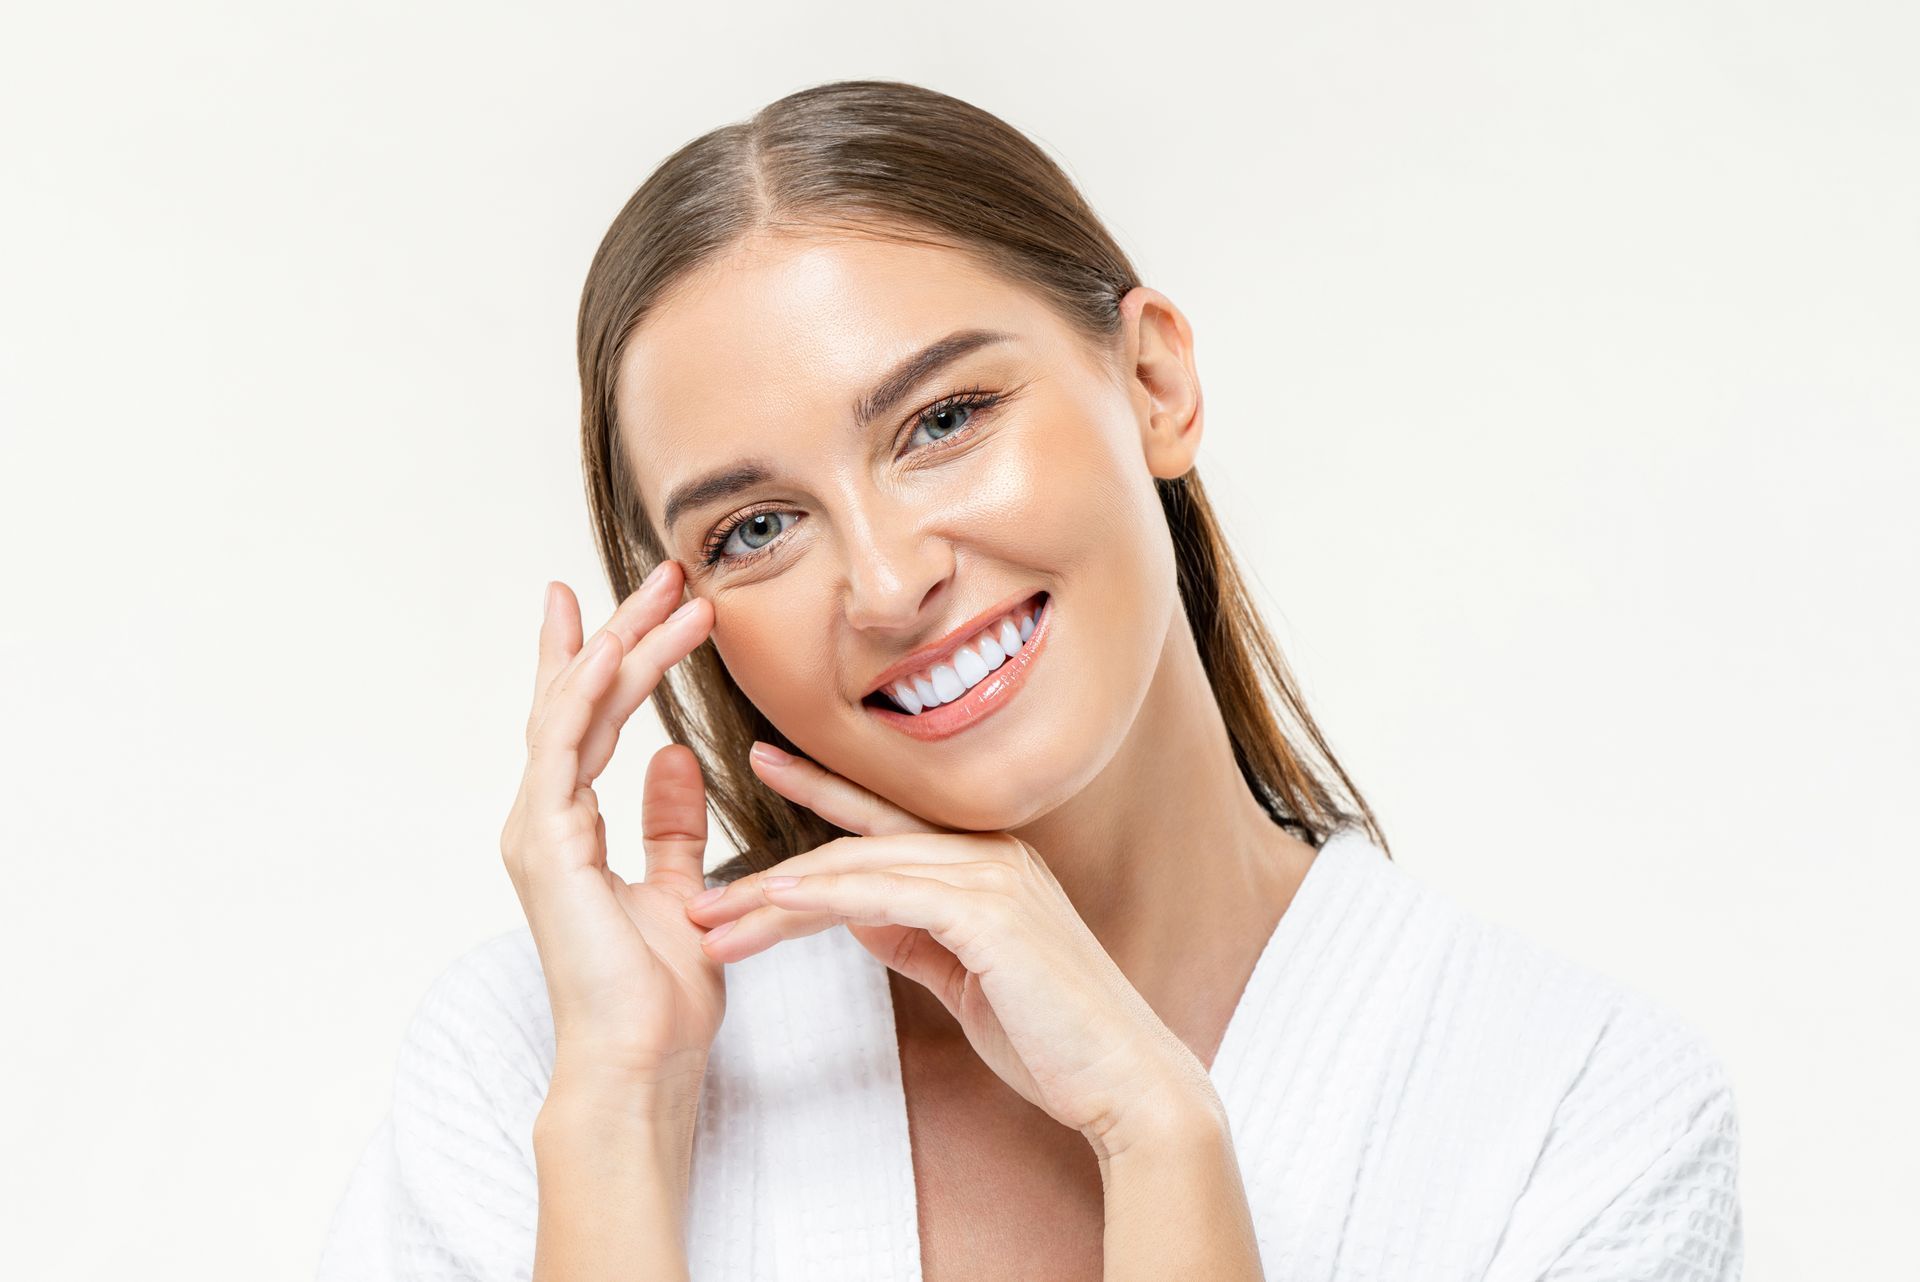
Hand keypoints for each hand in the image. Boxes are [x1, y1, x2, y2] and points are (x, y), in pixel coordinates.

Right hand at [499, 563, 721, 1105]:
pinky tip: (622, 647)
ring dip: (620, 643)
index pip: (585, 723)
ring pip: (572, 709)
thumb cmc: (657, 997)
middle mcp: (544, 820)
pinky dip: (592, 691)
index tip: (627, 604)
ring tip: (669, 590)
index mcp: (569, 831)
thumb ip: (671, 825)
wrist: (640, 1061)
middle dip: (617, 629)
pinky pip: (566, 746)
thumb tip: (678, 757)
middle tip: (662, 572)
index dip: (602, 658)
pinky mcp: (547, 843)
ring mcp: (538, 829)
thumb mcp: (681, 891)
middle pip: (575, 700)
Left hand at [683, 745, 1219, 1156]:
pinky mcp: (990, 914)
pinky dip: (824, 897)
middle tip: (697, 896)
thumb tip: (860, 915)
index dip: (820, 791)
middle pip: (856, 845)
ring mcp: (993, 877)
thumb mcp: (968, 977)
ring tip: (712, 918)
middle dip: (769, 873)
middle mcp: (991, 854)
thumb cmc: (1053, 1039)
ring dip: (775, 896)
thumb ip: (917, 936)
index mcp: (988, 863)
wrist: (1127, 1082)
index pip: (885, 822)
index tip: (761, 764)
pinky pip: (887, 894)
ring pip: (859, 867)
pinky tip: (774, 903)